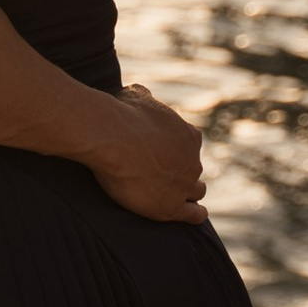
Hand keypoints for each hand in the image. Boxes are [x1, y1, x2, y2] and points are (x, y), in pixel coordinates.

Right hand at [84, 82, 210, 223]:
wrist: (111, 138)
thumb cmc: (121, 115)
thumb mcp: (136, 96)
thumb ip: (144, 97)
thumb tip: (140, 91)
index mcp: (188, 135)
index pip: (190, 144)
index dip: (179, 149)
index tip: (166, 153)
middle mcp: (192, 160)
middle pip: (194, 169)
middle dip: (184, 171)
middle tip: (167, 175)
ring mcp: (184, 184)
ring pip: (196, 191)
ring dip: (190, 193)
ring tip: (182, 198)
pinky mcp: (172, 207)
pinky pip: (192, 214)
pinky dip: (195, 215)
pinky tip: (194, 215)